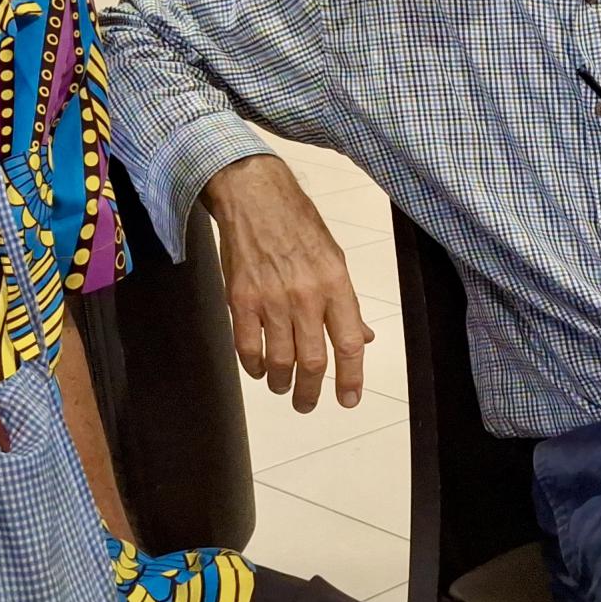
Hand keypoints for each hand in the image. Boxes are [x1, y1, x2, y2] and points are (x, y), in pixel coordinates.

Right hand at [202, 155, 373, 412]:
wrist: (254, 197)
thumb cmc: (299, 224)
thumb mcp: (334, 258)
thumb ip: (346, 303)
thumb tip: (360, 339)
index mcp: (334, 284)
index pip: (348, 343)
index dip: (350, 378)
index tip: (348, 400)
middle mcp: (305, 295)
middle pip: (312, 361)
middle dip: (311, 392)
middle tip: (307, 404)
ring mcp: (270, 299)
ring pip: (279, 360)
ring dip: (281, 383)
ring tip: (282, 387)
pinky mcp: (240, 299)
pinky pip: (247, 347)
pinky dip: (253, 366)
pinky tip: (258, 370)